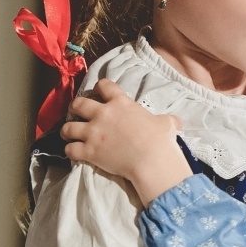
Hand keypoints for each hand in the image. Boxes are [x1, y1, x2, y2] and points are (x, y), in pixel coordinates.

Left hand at [61, 79, 191, 202]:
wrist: (151, 160)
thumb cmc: (160, 140)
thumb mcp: (166, 124)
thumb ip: (167, 119)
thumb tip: (177, 122)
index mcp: (121, 103)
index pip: (104, 86)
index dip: (99, 88)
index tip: (98, 92)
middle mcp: (103, 114)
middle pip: (79, 104)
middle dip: (75, 107)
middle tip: (77, 112)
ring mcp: (93, 132)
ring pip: (68, 127)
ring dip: (67, 130)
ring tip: (68, 134)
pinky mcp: (89, 151)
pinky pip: (70, 149)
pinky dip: (70, 151)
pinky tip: (73, 152)